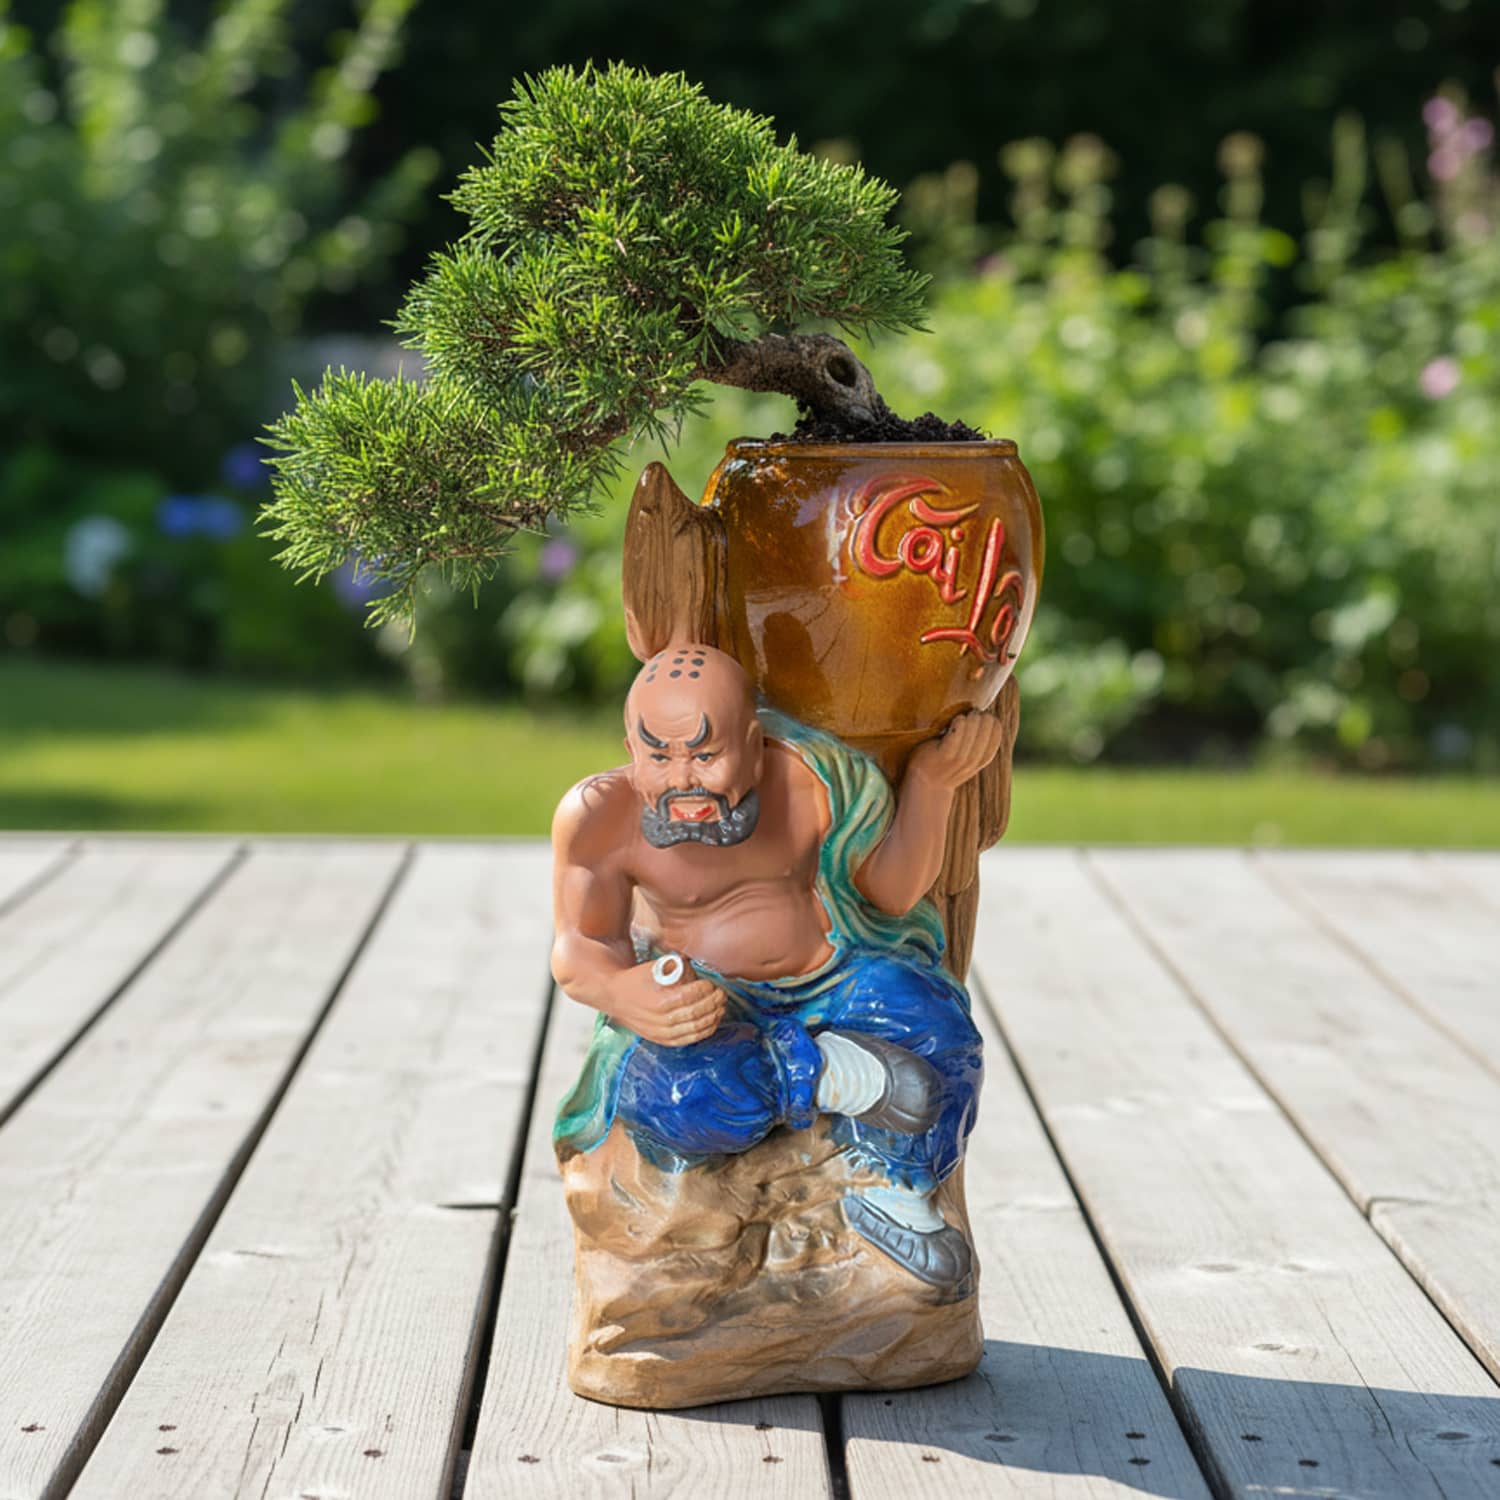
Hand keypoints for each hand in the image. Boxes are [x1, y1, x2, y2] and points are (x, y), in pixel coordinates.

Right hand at [601, 960, 726, 1046]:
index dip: (704, 991)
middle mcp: (659, 1021)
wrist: (615, 997)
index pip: (689, 997)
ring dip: (712, 1018)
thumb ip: (676, 966)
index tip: (711, 983)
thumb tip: (697, 964)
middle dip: (712, 1004)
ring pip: (694, 1029)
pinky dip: (703, 1032)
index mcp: (658, 1001)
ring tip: (720, 1007)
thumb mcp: (653, 968)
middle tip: (721, 994)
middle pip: (694, 1014)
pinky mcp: (662, 1040)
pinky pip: (687, 1040)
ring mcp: (661, 1033)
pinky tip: (712, 1023)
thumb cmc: (636, 980)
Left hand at [907, 709, 1005, 791]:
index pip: (995, 738)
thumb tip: (982, 712)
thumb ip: (975, 740)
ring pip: (971, 738)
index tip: (983, 715)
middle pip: (985, 737)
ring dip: (973, 722)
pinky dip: (958, 728)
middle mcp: (971, 762)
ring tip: (970, 712)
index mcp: (980, 760)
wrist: (923, 784)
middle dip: (983, 720)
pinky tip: (959, 718)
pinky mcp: (941, 756)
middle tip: (975, 711)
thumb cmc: (943, 762)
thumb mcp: (965, 754)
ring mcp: (955, 760)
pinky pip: (953, 741)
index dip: (993, 723)